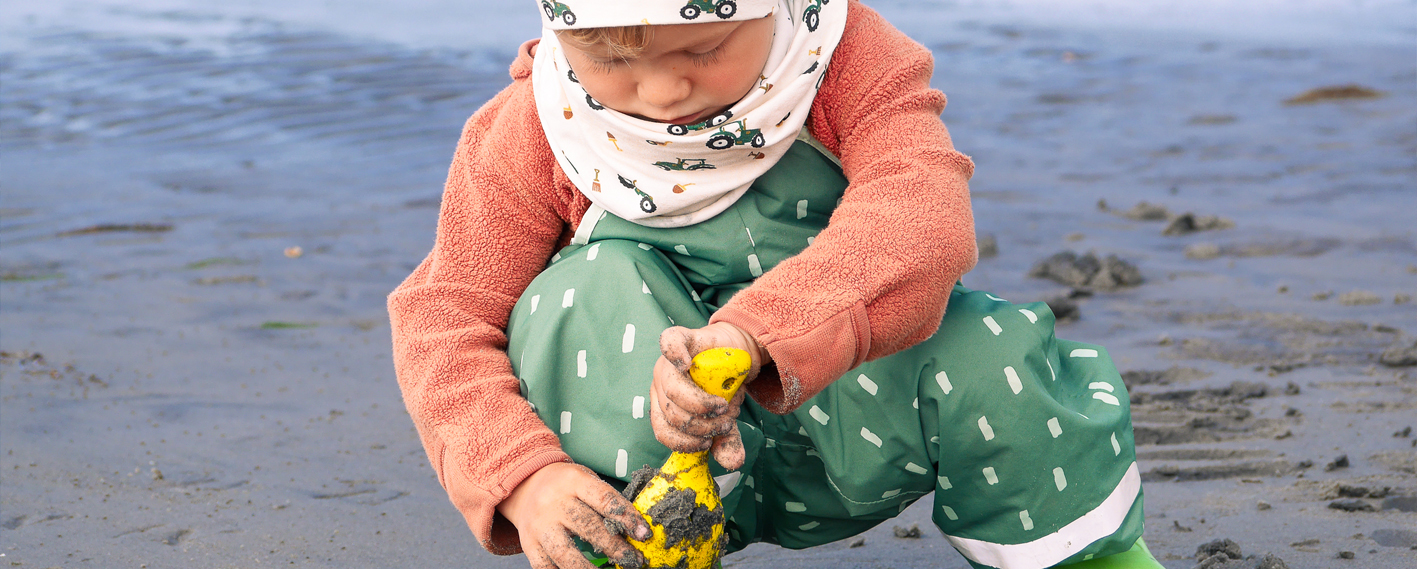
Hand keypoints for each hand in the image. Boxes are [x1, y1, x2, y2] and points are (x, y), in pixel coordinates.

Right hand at [497, 462, 651, 568]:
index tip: (643, 534)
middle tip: (634, 560)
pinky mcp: (529, 544)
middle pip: (587, 527)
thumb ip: (605, 502)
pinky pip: (546, 567)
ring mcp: (539, 526)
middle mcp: (553, 502)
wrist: (523, 485)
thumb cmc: (565, 486)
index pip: (604, 499)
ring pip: (565, 553)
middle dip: (615, 547)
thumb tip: (636, 531)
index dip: (627, 517)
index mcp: (572, 481)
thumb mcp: (584, 480)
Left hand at [651, 323, 768, 469]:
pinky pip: (669, 344)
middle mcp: (661, 383)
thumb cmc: (723, 388)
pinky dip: (675, 355)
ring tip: (724, 407)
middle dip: (700, 425)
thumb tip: (734, 462)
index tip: (707, 442)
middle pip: (670, 412)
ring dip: (702, 405)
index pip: (662, 430)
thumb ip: (725, 440)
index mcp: (664, 404)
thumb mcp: (725, 419)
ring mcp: (668, 361)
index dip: (684, 442)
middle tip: (724, 423)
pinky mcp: (681, 338)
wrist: (738, 355)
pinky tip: (687, 364)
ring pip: (672, 389)